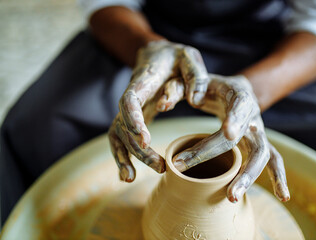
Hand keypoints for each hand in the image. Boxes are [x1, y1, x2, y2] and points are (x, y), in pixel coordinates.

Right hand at [108, 40, 208, 181]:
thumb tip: (195, 101)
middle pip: (123, 125)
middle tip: (161, 167)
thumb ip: (195, 75)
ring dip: (124, 156)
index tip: (146, 140)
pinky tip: (127, 174)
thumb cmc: (175, 56)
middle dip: (137, 148)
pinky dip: (121, 155)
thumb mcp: (189, 57)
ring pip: (118, 134)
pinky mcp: (133, 117)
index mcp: (143, 81)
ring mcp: (130, 109)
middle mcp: (131, 96)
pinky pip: (120, 137)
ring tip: (130, 178)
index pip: (130, 100)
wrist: (156, 53)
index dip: (134, 119)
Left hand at [162, 74, 289, 201]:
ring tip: (231, 197)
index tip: (227, 133)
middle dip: (217, 153)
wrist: (235, 89)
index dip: (235, 119)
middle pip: (242, 135)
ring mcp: (258, 132)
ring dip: (248, 176)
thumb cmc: (211, 86)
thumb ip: (177, 87)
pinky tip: (283, 196)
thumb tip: (165, 105)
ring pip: (262, 154)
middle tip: (186, 167)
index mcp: (240, 95)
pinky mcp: (259, 144)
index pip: (240, 107)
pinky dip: (279, 178)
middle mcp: (253, 115)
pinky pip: (273, 161)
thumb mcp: (194, 79)